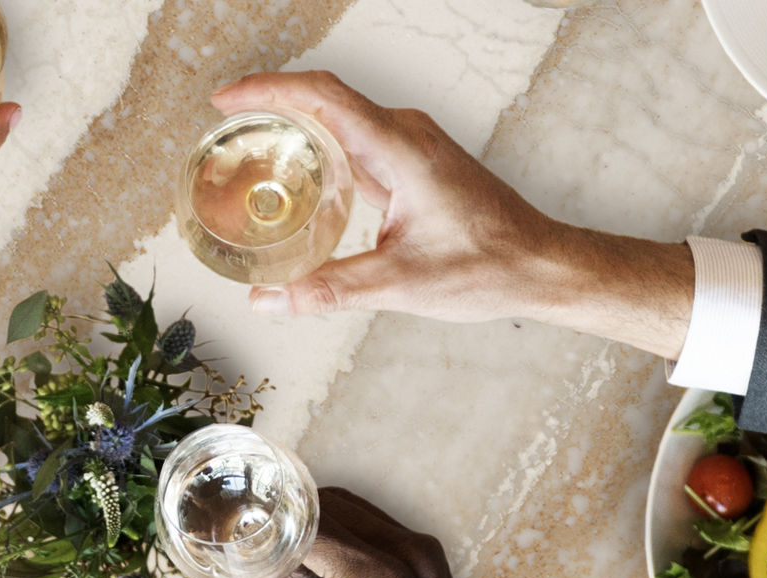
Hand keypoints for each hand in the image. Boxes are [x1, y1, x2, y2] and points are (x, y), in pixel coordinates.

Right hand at [215, 72, 691, 358]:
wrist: (542, 265)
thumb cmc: (489, 267)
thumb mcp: (399, 283)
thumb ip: (328, 289)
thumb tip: (267, 300)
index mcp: (402, 149)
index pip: (323, 95)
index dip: (268, 89)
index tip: (226, 100)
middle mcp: (406, 135)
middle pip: (324, 98)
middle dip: (268, 105)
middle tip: (224, 130)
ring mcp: (412, 145)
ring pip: (340, 117)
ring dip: (293, 124)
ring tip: (249, 149)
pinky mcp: (414, 162)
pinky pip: (355, 138)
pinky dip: (319, 145)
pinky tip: (296, 175)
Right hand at [276, 487, 551, 577]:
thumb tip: (274, 559)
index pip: (313, 526)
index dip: (271, 524)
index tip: (240, 529)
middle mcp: (409, 553)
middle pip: (330, 505)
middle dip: (287, 518)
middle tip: (252, 537)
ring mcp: (423, 549)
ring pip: (350, 507)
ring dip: (313, 521)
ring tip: (279, 548)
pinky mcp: (426, 555)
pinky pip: (371, 523)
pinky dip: (339, 530)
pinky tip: (316, 555)